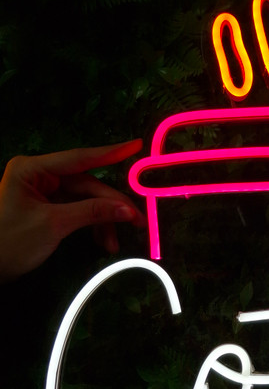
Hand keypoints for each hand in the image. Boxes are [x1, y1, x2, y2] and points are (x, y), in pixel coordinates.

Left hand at [0, 140, 145, 281]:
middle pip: (87, 184)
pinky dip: (93, 226)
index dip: (110, 153)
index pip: (79, 158)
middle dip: (111, 205)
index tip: (136, 146)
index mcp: (33, 168)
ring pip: (86, 200)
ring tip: (115, 242)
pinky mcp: (50, 208)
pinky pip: (79, 211)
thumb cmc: (11, 242)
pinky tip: (103, 242)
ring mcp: (45, 192)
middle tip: (137, 220)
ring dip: (103, 221)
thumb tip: (128, 210)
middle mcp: (40, 175)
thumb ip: (92, 212)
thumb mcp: (53, 224)